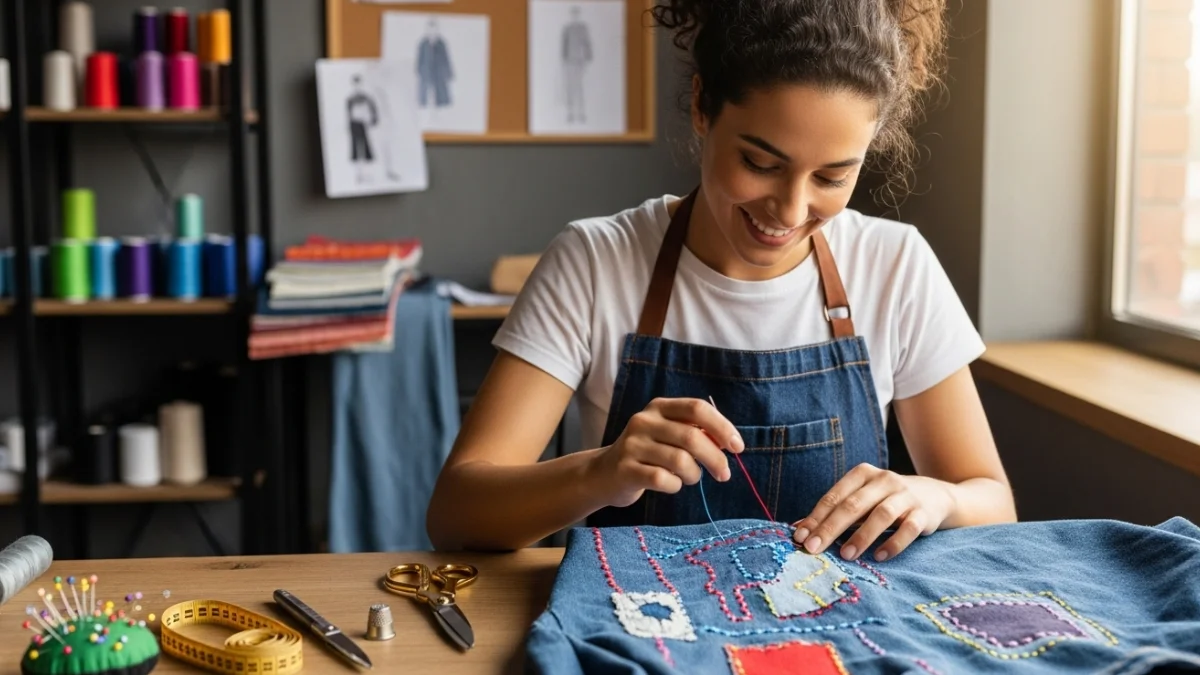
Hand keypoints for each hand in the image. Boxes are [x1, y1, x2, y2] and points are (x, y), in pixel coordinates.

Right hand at [587, 398, 744, 508]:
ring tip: (690, 478)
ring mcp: (632, 445)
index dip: (722, 427)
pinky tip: (671, 484)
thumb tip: (729, 443)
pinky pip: (663, 479)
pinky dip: (675, 485)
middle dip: (715, 458)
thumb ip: (697, 433)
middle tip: (724, 474)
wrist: (604, 474)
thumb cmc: (648, 454)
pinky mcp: (625, 469)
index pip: (697, 408)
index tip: (738, 447)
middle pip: (692, 437)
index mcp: (659, 407)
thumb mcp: (669, 435)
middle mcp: (643, 421)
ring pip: (680, 460)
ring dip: (694, 475)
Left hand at [791, 464, 956, 561]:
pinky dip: (893, 543)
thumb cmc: (886, 500)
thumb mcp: (861, 500)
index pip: (834, 496)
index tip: (800, 538)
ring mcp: (906, 495)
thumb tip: (798, 530)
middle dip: (831, 528)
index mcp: (863, 474)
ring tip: (845, 556)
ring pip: (881, 515)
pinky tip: (879, 557)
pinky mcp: (924, 512)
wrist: (935, 496)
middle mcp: (884, 480)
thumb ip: (834, 513)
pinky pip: (908, 528)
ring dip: (861, 536)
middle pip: (853, 505)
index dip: (816, 517)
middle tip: (814, 549)